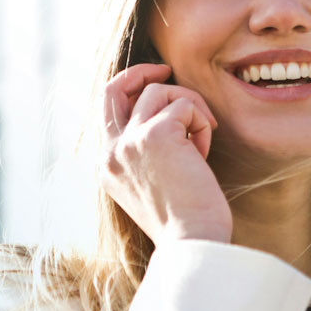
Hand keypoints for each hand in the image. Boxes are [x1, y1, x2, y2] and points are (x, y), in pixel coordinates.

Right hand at [100, 63, 232, 245]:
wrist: (192, 241)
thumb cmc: (184, 219)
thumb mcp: (152, 184)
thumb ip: (146, 153)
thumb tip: (167, 117)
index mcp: (107, 165)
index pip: (106, 109)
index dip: (130, 88)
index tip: (156, 81)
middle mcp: (110, 151)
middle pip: (114, 88)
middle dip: (142, 71)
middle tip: (168, 69)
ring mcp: (130, 141)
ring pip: (161, 92)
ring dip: (190, 108)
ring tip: (201, 141)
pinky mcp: (157, 134)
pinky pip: (186, 105)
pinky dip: (202, 123)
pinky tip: (204, 153)